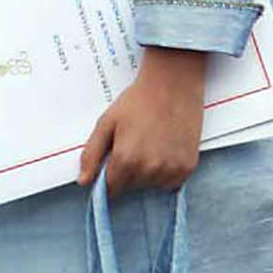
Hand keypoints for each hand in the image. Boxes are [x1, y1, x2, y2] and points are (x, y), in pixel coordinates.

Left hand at [79, 47, 205, 196]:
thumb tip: (84, 181)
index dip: (109, 177)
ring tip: (151, 145)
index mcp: (126, 160)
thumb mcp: (106, 123)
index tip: (113, 164)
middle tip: (135, 144)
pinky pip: (171, 183)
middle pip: (131, 187)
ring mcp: (171, 170)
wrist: (173, 84)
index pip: (111, 189)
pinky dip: (166, 172)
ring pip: (151, 185)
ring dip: (148, 173)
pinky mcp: (188, 167)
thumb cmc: (138, 100)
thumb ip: (92, 154)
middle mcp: (149, 170)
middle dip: (128, 172)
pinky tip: (165, 150)